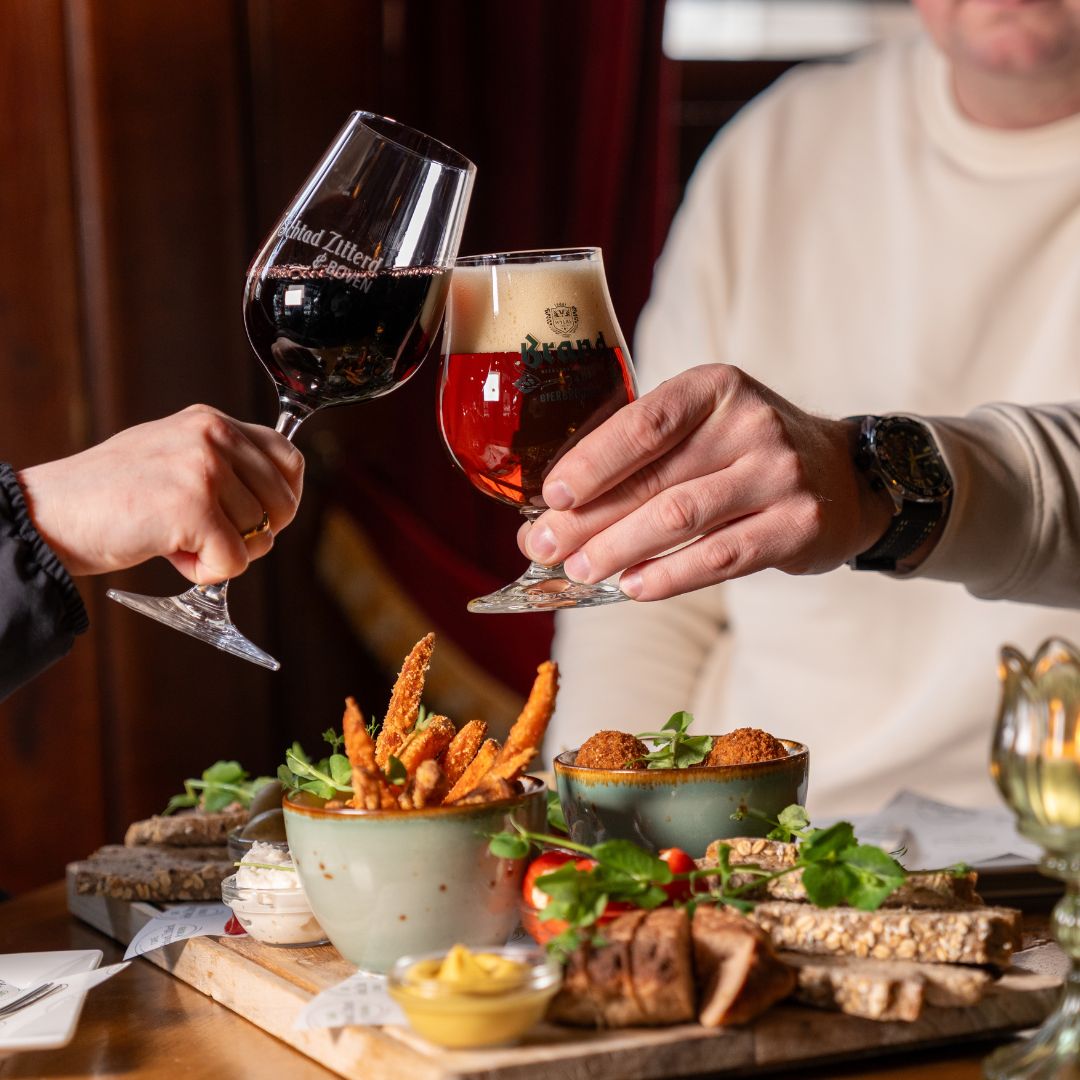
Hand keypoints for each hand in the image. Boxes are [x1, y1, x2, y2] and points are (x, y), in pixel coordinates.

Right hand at [17, 405, 304, 582]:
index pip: (289, 460)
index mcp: (212, 421)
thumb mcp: (174, 458)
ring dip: (221, 554)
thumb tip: (280, 501)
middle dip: (254, 535)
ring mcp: (204, 469)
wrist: (50, 514)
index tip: (255, 518)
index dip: (282, 500)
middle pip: (283, 506)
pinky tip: (170, 553)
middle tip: (206, 535)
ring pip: (260, 538)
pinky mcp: (193, 507)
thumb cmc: (112, 496)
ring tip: (174, 537)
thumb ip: (225, 467)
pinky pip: (233, 562)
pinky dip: (205, 572)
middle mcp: (213, 436)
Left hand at [518, 364, 893, 600]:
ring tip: (581, 570)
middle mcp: (752, 423)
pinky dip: (670, 576)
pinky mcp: (797, 525)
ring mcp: (779, 474)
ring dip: (621, 549)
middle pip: (655, 478)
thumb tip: (555, 510)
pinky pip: (721, 557)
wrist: (844, 476)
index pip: (645, 423)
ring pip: (682, 518)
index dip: (593, 462)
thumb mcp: (701, 428)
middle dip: (590, 518)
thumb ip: (639, 456)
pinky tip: (634, 587)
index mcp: (715, 388)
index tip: (553, 496)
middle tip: (545, 546)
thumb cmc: (745, 453)